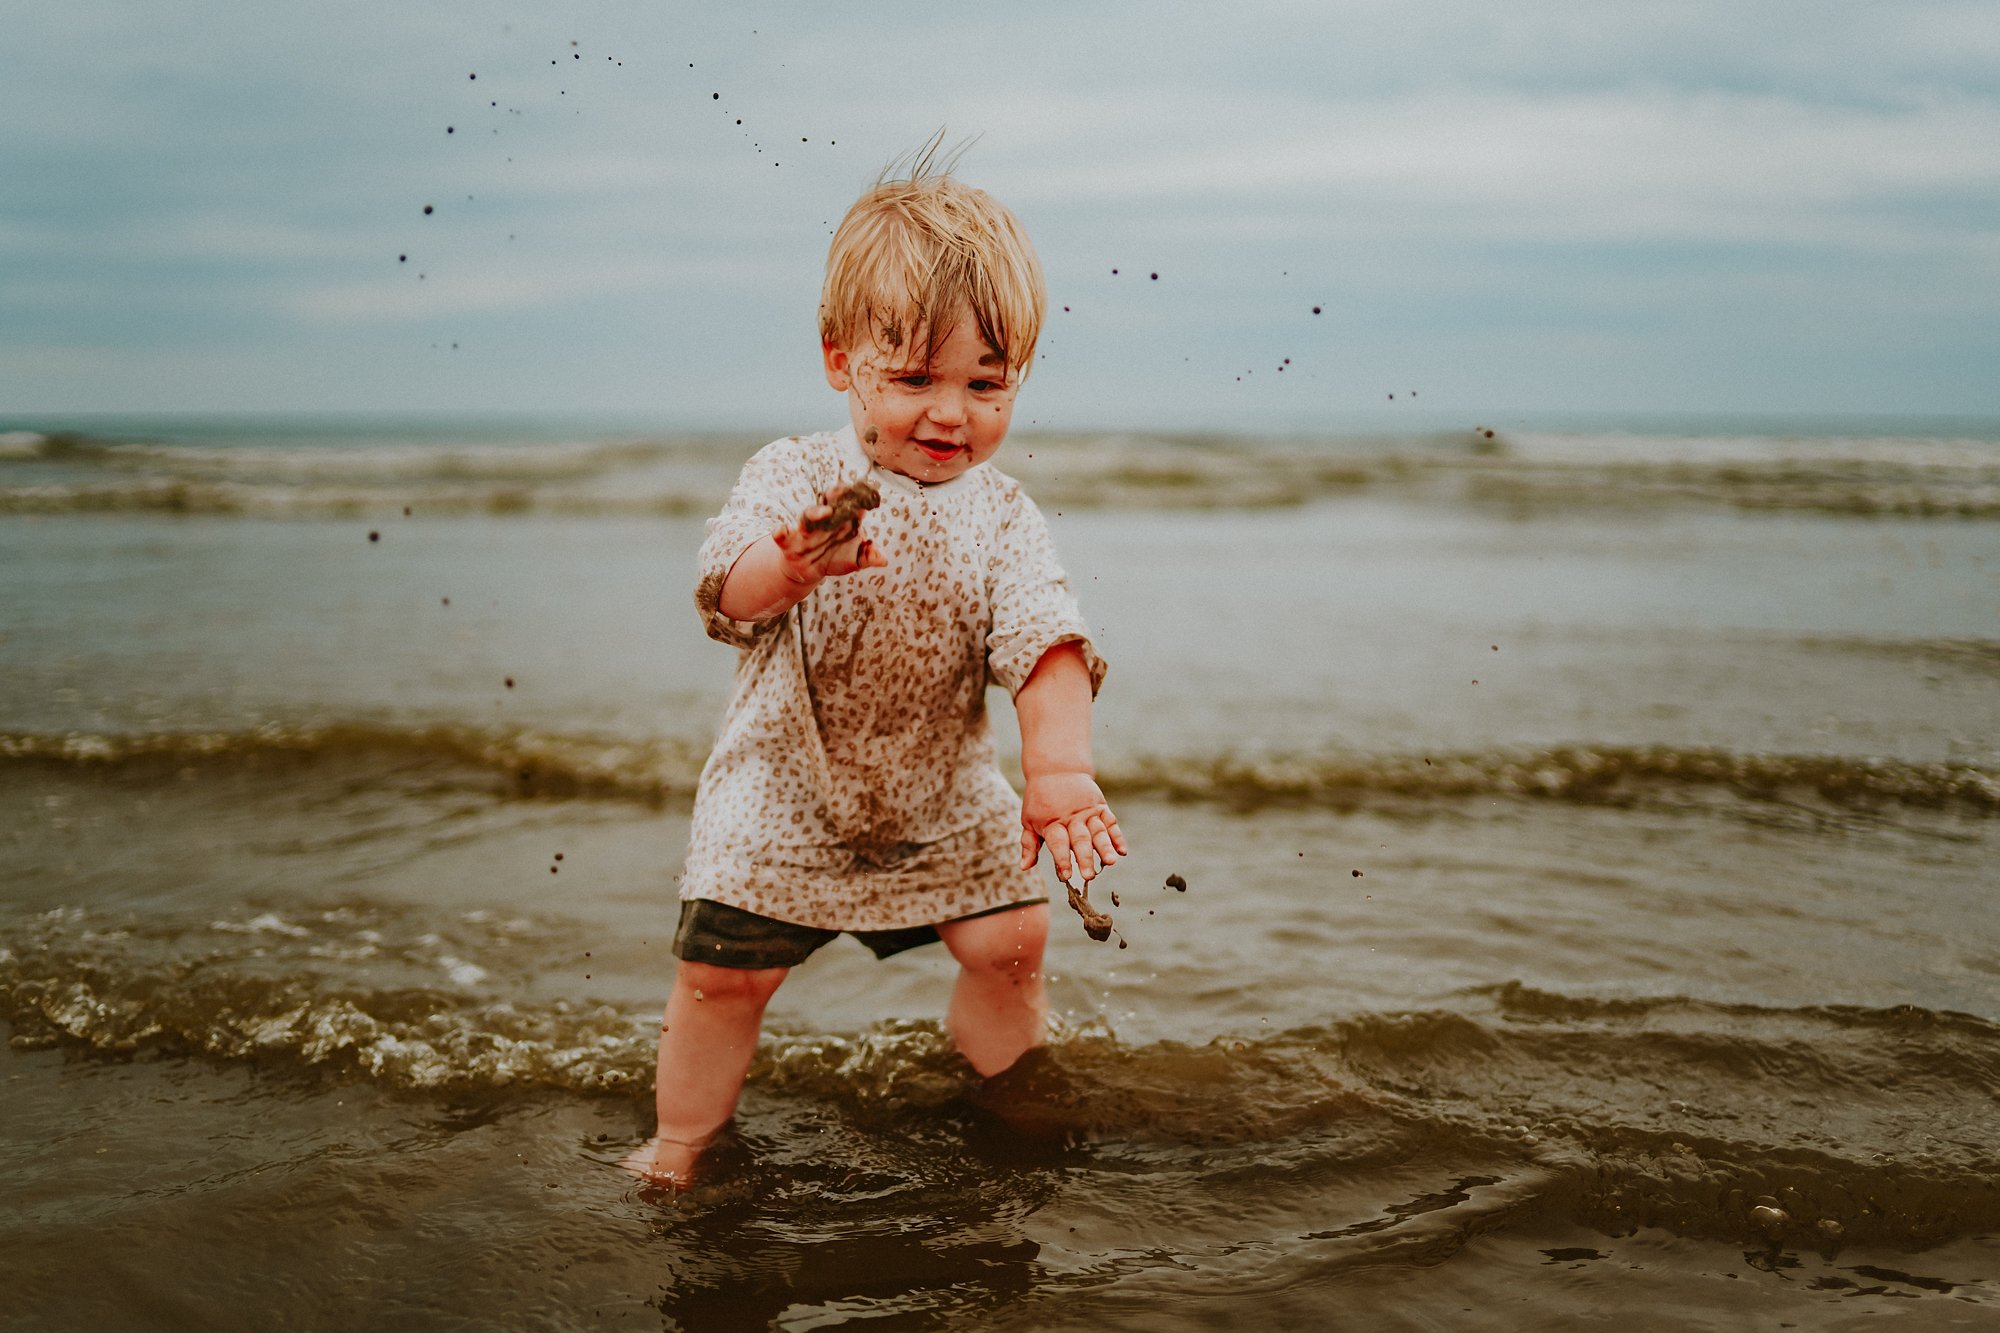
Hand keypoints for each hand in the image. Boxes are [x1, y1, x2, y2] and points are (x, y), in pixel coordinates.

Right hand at [772, 488, 889, 583]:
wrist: (811, 571)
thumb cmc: (835, 559)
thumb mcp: (854, 560)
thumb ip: (868, 557)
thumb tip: (883, 559)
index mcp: (842, 519)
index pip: (852, 502)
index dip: (860, 497)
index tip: (871, 494)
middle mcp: (823, 519)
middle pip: (830, 501)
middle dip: (837, 494)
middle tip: (846, 491)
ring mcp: (806, 529)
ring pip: (808, 514)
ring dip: (816, 512)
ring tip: (826, 512)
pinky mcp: (789, 541)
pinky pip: (782, 534)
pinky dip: (780, 531)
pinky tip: (780, 531)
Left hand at [1020, 771, 1126, 883]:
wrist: (1056, 769)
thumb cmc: (1039, 799)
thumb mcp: (1028, 819)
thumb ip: (1029, 844)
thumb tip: (1024, 867)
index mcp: (1052, 822)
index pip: (1058, 843)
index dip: (1062, 859)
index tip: (1066, 875)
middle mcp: (1071, 818)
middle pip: (1080, 839)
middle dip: (1085, 858)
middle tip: (1089, 876)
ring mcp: (1087, 812)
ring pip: (1098, 831)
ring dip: (1104, 848)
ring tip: (1110, 862)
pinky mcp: (1100, 806)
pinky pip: (1110, 822)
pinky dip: (1117, 837)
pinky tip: (1122, 850)